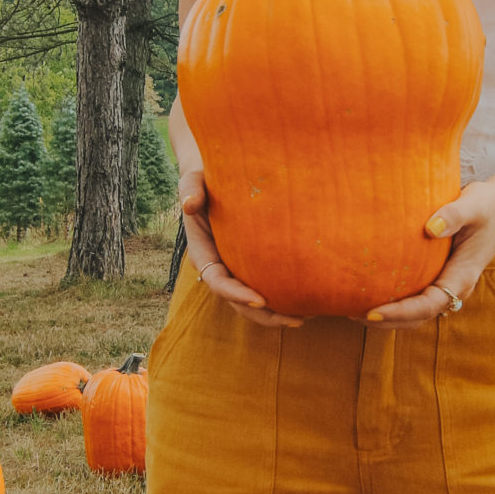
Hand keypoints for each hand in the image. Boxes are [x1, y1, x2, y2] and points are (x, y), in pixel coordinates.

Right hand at [177, 169, 303, 329]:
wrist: (215, 174)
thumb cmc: (204, 175)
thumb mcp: (194, 179)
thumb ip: (190, 189)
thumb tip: (189, 204)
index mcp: (203, 252)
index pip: (217, 281)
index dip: (236, 294)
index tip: (261, 300)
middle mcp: (218, 265)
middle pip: (237, 301)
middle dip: (264, 314)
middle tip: (295, 319)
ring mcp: (234, 267)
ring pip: (251, 301)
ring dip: (275, 313)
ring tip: (305, 317)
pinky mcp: (250, 263)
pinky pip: (263, 286)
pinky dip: (280, 297)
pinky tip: (305, 301)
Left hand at [365, 177, 494, 325]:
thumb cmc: (489, 204)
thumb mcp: (474, 205)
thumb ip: (454, 215)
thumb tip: (430, 229)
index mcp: (463, 276)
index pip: (429, 304)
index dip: (401, 312)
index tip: (372, 312)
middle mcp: (454, 286)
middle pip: (419, 317)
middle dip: (387, 320)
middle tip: (352, 314)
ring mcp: (447, 283)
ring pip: (416, 311)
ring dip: (388, 315)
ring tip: (353, 309)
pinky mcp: (439, 275)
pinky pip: (416, 296)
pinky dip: (394, 300)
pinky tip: (370, 291)